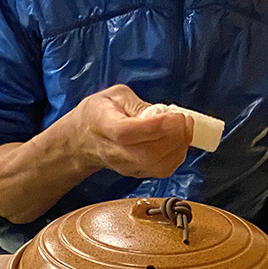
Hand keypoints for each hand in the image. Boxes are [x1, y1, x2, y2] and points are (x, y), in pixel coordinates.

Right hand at [67, 85, 192, 179]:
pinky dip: (178, 156)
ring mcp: (126, 166)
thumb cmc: (98, 113)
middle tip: (184, 119)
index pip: (128, 133)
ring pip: (158, 166)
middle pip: (147, 153)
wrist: (82, 140)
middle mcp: (115, 151)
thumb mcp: (115, 96)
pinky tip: (180, 140)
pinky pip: (162, 170)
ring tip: (185, 128)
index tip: (175, 115)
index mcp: (104, 126)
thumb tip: (161, 114)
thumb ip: (138, 104)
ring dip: (180, 147)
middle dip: (175, 136)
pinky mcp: (137, 173)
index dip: (156, 126)